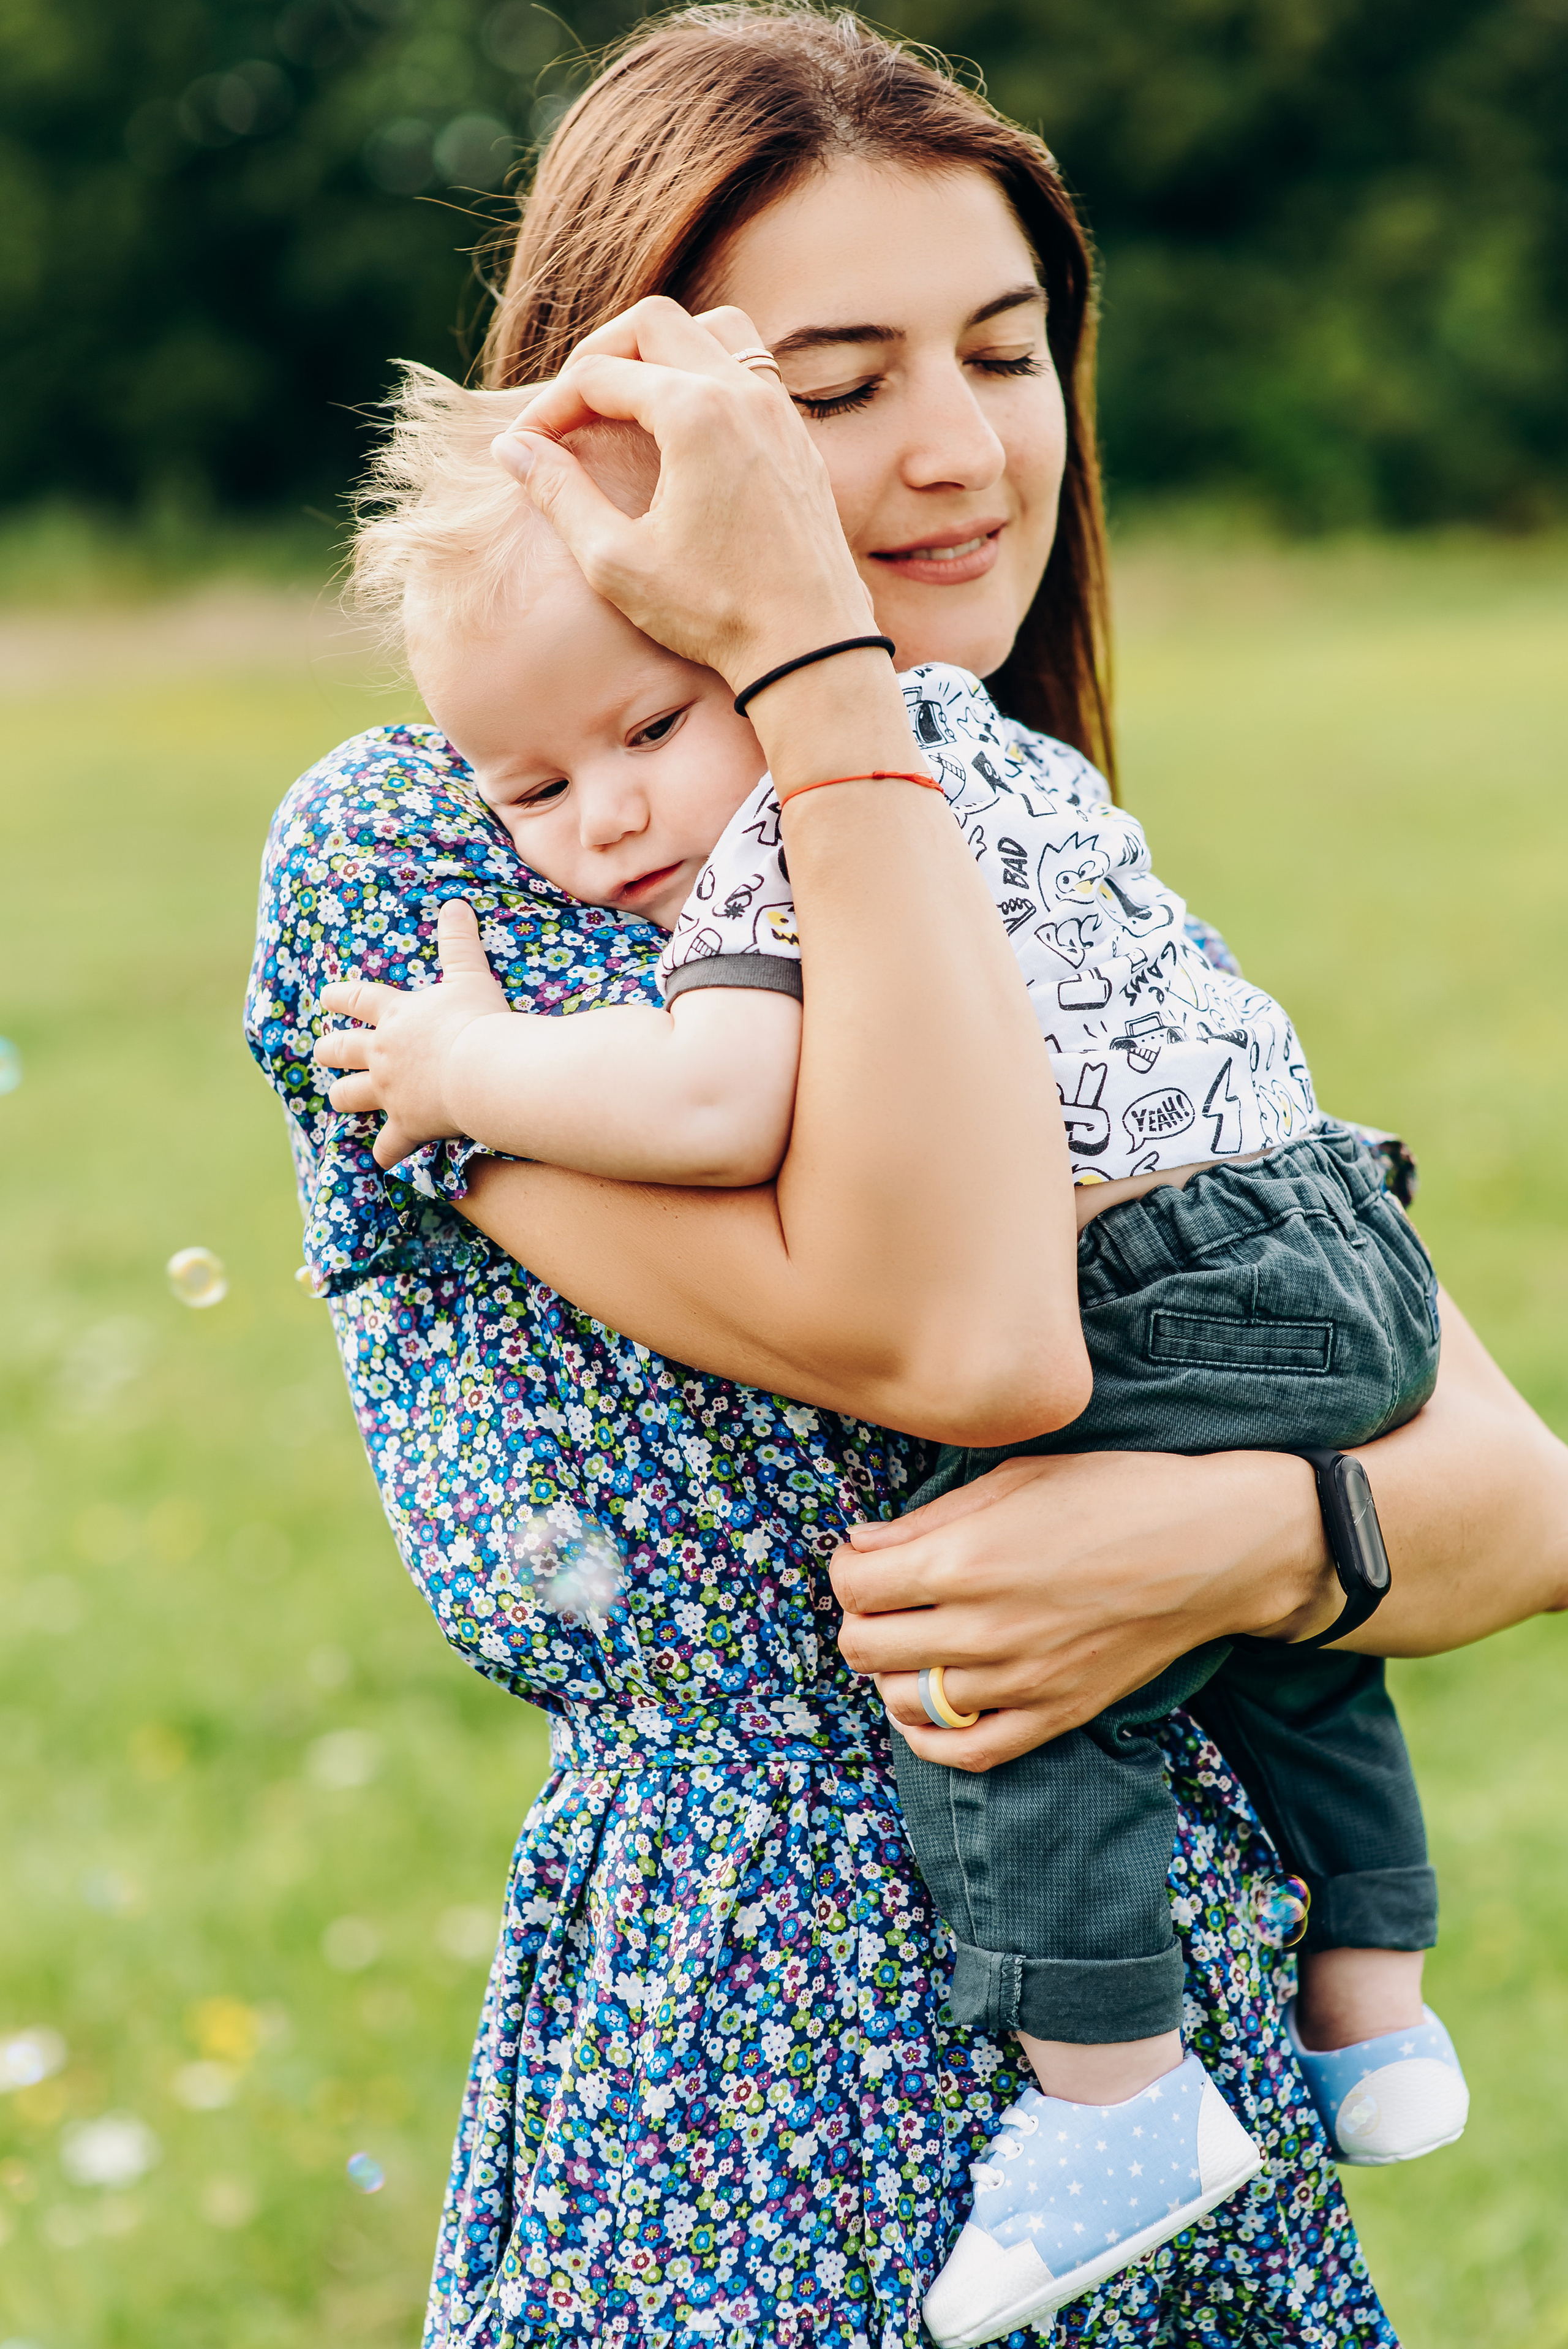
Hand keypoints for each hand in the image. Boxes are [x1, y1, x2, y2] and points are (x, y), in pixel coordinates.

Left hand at [313, 901, 510, 1167]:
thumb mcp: (470, 975)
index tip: (324, 997)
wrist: (485, 1070)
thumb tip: (457, 904)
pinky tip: (383, 1158)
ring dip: (344, 1097)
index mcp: (396, 1016)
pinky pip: (389, 1146)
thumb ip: (460, 942)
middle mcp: (383, 1054)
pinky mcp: (407, 1125)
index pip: (357, 1000)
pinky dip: (386, 1152)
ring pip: (350, 1097)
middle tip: (322, 1052)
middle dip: (329, 1051)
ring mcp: (391, 1092)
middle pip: (341, 1051)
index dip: (339, 998)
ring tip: (341, 1099)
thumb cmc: (479, 1020)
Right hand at [491, 296, 875, 691]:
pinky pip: (750, 370)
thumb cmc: (714, 613)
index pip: (599, 376)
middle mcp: (743, 395)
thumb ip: (559, 494)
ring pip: (713, 331)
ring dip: (662, 350)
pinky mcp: (798, 438)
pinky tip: (682, 429)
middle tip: (570, 408)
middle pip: (653, 324)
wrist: (811, 648)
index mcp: (695, 414)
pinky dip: (706, 375)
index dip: (550, 407)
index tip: (525, 448)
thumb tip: (512, 449)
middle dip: (599, 355)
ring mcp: (779, 411)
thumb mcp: (616, 560)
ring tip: (628, 402)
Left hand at [831, 1449, 1337, 1771]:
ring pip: (902, 1700)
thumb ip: (930, 1518)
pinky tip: (931, 1705)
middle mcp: (982, 1628)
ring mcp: (1018, 1680)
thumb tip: (863, 1546)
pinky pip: (963, 1751)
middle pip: (863, 1645)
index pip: (853, 1584)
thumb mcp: (1014, 1478)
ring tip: (912, 1642)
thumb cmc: (1115, 1494)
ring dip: (891, 1671)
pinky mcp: (1054, 1714)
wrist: (1212, 1546)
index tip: (866, 1556)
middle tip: (885, 1598)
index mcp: (965, 1559)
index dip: (848, 1567)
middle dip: (860, 1618)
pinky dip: (929, 1735)